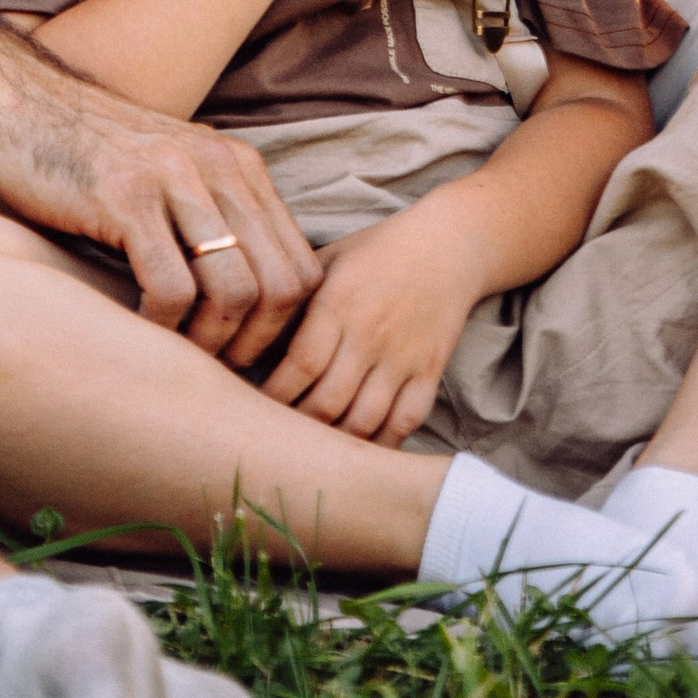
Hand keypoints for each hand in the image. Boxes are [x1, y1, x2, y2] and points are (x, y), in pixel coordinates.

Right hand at [0, 50, 321, 366]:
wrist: (14, 101)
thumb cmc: (87, 157)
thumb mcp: (170, 177)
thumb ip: (210, 224)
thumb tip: (244, 315)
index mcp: (239, 167)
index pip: (303, 268)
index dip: (284, 328)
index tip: (244, 354)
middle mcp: (220, 168)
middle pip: (283, 285)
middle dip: (256, 344)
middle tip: (217, 369)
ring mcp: (175, 179)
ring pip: (236, 289)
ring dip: (212, 342)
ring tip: (180, 354)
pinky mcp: (126, 196)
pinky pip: (171, 286)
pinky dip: (163, 326)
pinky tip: (139, 327)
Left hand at [260, 198, 486, 444]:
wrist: (448, 246)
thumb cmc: (377, 252)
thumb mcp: (329, 259)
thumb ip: (295, 296)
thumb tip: (248, 332)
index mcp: (338, 302)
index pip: (300, 365)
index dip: (274, 395)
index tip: (254, 407)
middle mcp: (369, 334)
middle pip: (327, 402)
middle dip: (297, 427)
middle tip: (277, 437)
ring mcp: (403, 357)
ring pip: (363, 421)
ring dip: (334, 443)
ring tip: (311, 450)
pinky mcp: (430, 372)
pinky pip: (404, 422)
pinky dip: (380, 445)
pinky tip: (359, 452)